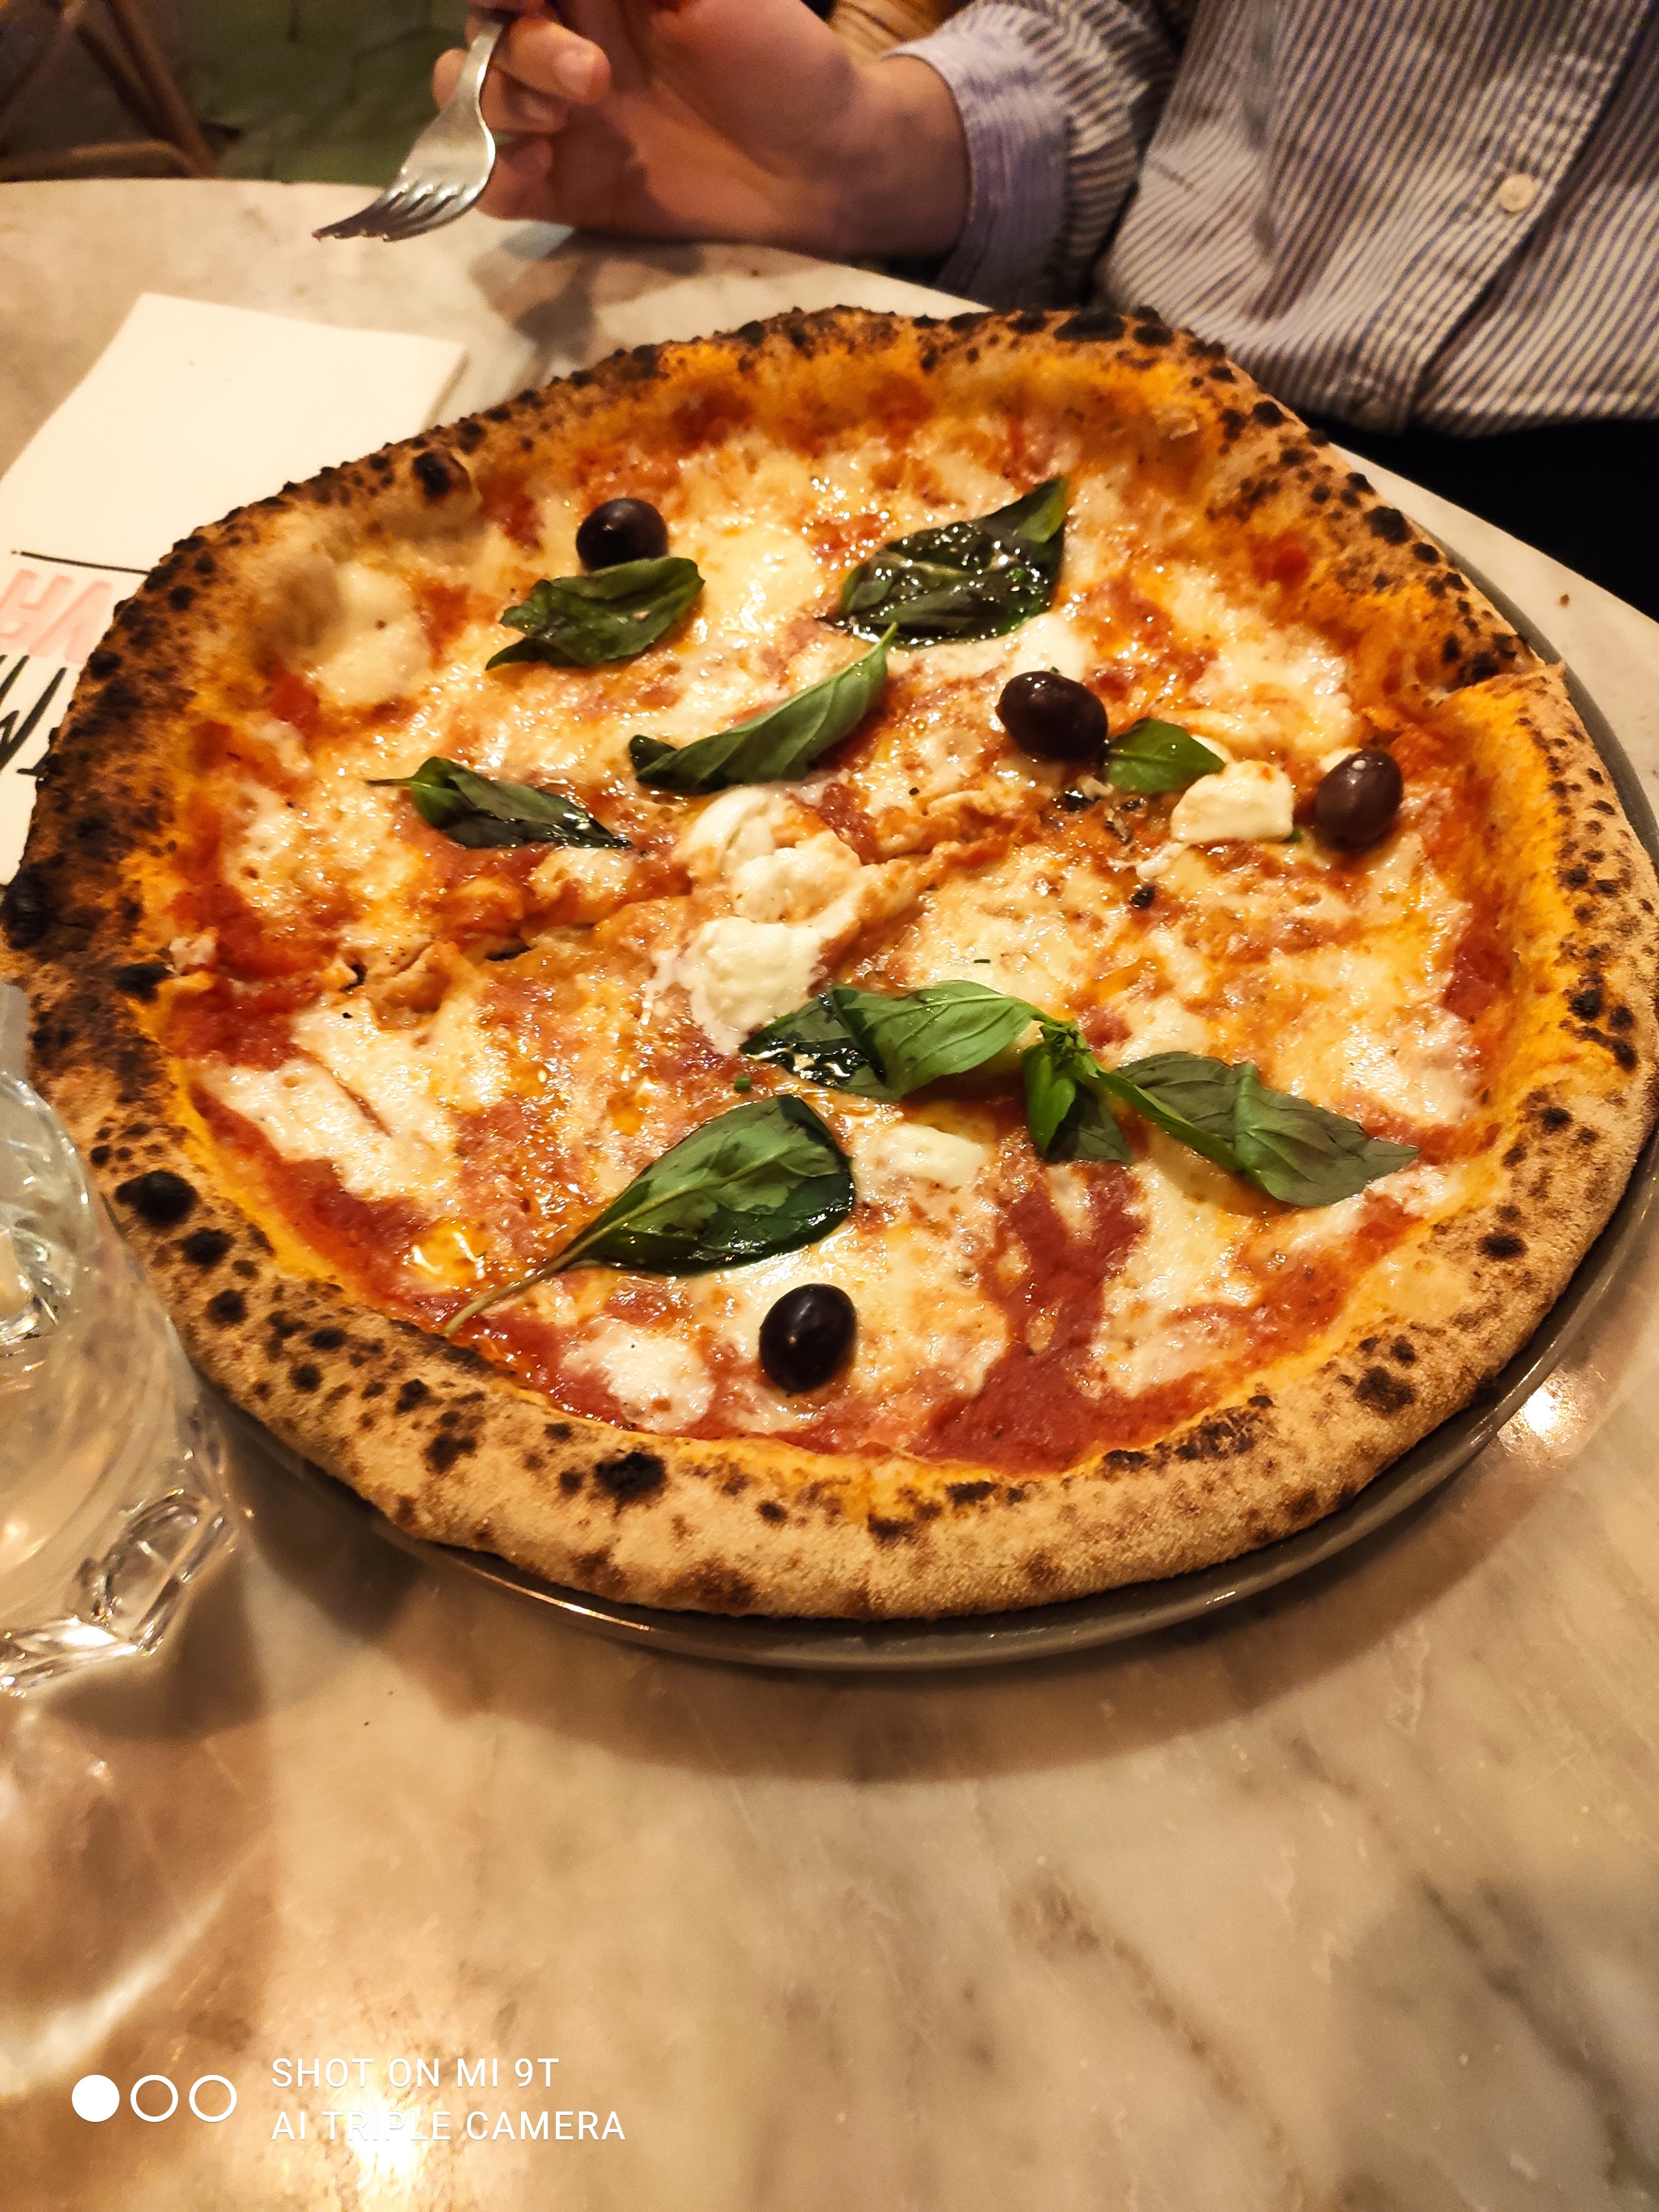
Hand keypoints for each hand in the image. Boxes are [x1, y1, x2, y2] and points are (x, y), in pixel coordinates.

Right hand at [432, 0, 967, 261]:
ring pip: (472, 93)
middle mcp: (562, 41)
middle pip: (484, 28)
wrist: (820, 165)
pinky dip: (491, 174)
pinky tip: (535, 172)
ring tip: (568, 119)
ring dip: (502, 100)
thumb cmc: (780, 55)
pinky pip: (492, 180)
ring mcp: (559, 118)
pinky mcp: (565, 188)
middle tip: (594, 79)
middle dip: (520, 47)